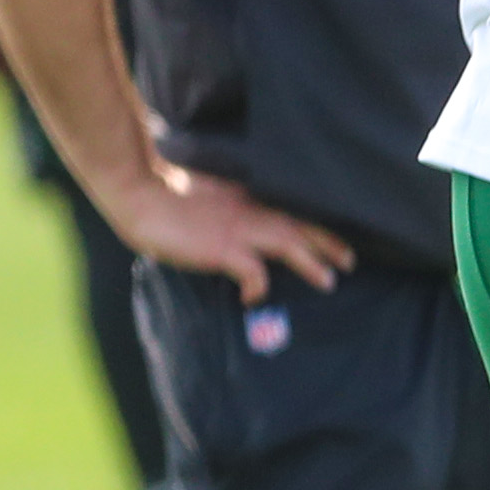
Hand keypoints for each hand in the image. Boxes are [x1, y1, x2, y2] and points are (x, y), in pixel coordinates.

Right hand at [111, 161, 352, 303]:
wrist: (139, 192)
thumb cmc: (163, 193)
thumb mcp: (204, 195)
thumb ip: (224, 204)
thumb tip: (228, 219)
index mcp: (244, 198)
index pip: (289, 208)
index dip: (312, 220)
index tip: (331, 231)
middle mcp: (248, 211)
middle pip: (300, 225)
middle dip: (327, 242)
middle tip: (350, 259)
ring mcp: (238, 229)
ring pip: (289, 244)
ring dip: (312, 262)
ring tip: (330, 280)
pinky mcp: (223, 248)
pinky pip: (254, 272)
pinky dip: (259, 285)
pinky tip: (255, 297)